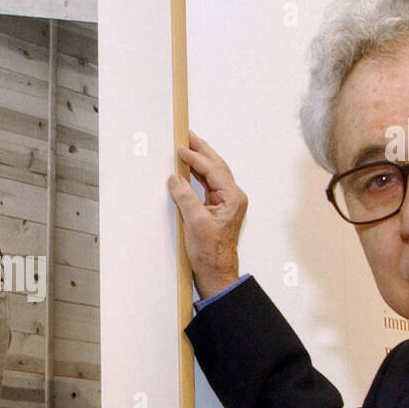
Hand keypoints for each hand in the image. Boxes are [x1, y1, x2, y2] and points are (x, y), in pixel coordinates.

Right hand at [167, 132, 248, 298]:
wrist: (216, 272)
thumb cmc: (210, 252)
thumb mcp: (195, 222)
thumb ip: (185, 197)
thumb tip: (175, 179)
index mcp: (232, 198)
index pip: (212, 170)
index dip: (196, 157)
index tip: (181, 148)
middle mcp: (233, 197)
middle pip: (216, 166)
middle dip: (201, 150)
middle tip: (187, 135)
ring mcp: (227, 202)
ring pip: (213, 174)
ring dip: (200, 160)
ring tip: (187, 147)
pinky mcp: (219, 209)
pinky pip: (209, 185)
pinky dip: (198, 174)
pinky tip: (189, 169)